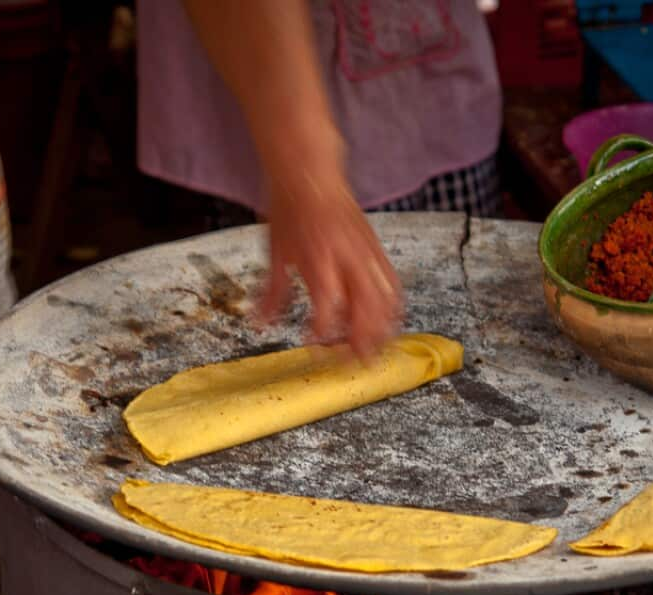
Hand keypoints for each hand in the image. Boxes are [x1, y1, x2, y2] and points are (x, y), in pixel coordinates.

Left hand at [257, 171, 401, 359]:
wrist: (310, 173)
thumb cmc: (289, 209)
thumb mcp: (274, 252)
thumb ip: (272, 294)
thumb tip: (260, 324)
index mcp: (318, 258)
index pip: (328, 305)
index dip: (323, 331)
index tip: (313, 345)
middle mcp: (346, 258)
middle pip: (365, 310)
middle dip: (360, 341)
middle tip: (349, 363)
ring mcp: (365, 253)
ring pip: (384, 301)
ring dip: (380, 330)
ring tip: (371, 351)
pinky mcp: (376, 249)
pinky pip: (392, 285)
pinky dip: (392, 309)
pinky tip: (386, 323)